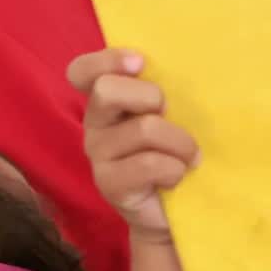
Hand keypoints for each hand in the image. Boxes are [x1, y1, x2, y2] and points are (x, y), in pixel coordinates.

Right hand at [67, 48, 199, 244]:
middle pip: (107, 90)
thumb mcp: (168, 115)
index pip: (81, 72)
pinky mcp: (108, 183)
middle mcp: (94, 125)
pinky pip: (148, 164)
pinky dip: (175, 169)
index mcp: (106, 102)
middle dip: (150, 97)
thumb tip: (175, 67)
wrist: (172, 210)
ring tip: (189, 157)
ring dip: (180, 143)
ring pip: (143, 128)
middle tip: (168, 116)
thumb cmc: (174, 154)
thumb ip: (158, 91)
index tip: (139, 63)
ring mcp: (97, 155)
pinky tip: (176, 178)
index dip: (106, 60)